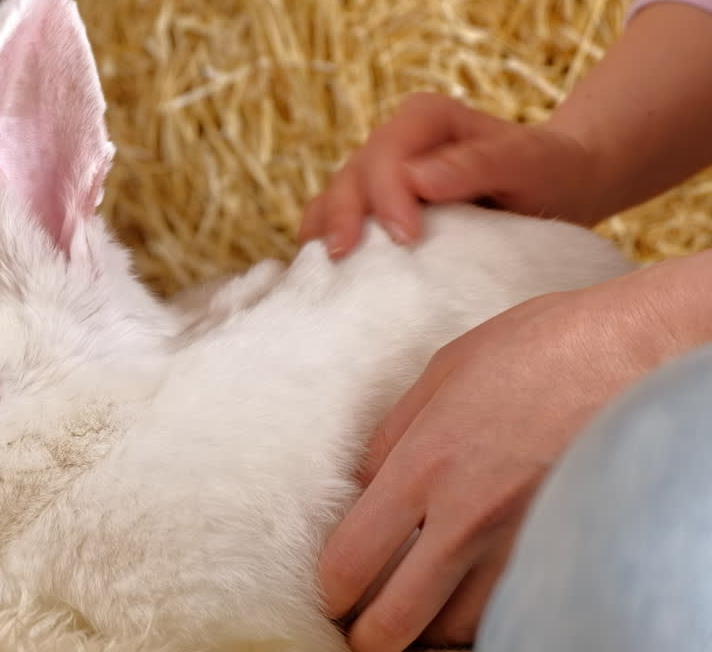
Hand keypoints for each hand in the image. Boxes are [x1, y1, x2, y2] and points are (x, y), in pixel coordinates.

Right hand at [297, 92, 599, 258]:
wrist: (555, 188)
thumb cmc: (548, 170)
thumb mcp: (531, 160)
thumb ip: (480, 163)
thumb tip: (418, 179)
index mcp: (425, 119)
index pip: (388, 152)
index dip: (387, 194)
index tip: (406, 238)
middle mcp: (392, 143)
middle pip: (352, 176)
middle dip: (344, 216)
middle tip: (346, 257)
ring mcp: (377, 177)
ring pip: (334, 198)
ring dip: (326, 233)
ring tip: (327, 270)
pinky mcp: (371, 209)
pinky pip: (333, 222)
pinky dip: (324, 245)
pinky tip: (326, 275)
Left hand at [316, 256, 701, 651]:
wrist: (638, 348)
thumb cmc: (541, 346)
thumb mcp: (443, 372)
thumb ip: (394, 435)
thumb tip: (363, 483)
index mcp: (424, 464)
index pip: (352, 560)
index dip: (332, 591)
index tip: (330, 594)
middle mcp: (469, 516)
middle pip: (397, 619)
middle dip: (369, 637)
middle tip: (359, 631)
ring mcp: (523, 543)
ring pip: (456, 629)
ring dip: (426, 630)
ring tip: (412, 617)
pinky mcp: (568, 552)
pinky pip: (510, 612)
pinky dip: (482, 619)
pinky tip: (467, 603)